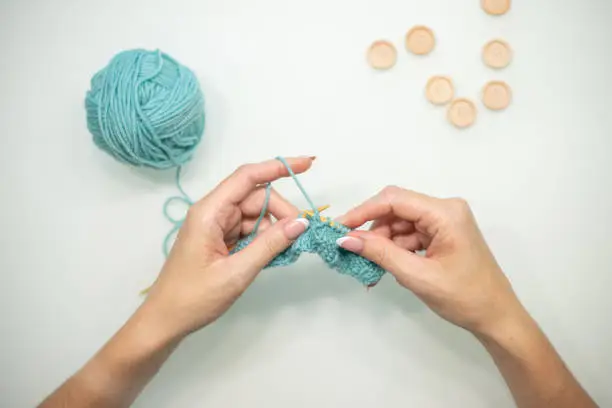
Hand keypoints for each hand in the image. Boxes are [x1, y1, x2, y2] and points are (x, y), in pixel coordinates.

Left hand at [142, 157, 313, 341]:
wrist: (165, 321)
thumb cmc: (193, 298)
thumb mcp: (237, 273)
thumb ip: (270, 245)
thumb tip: (300, 223)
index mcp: (209, 212)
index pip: (248, 177)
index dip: (278, 167)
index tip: (307, 165)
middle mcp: (212, 212)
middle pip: (255, 198)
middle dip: (280, 212)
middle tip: (298, 235)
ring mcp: (215, 226)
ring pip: (254, 215)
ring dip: (273, 229)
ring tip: (284, 251)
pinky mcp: (219, 240)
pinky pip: (248, 230)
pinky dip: (263, 239)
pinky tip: (272, 254)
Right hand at [337, 186, 523, 335]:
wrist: (497, 317)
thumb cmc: (464, 297)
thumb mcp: (418, 276)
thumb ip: (381, 254)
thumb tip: (346, 239)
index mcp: (445, 212)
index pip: (394, 199)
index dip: (363, 211)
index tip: (339, 228)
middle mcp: (445, 210)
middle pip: (396, 210)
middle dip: (372, 231)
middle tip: (350, 251)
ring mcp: (444, 222)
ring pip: (400, 224)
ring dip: (382, 244)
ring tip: (369, 267)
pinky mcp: (442, 235)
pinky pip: (410, 236)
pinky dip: (395, 251)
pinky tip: (384, 268)